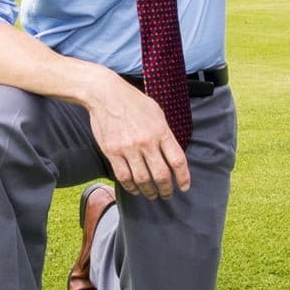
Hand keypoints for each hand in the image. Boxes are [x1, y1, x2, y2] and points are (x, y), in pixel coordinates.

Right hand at [86, 75, 190, 198]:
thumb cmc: (133, 102)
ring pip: (142, 179)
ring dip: (149, 191)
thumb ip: (165, 134)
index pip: (177, 161)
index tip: (184, 187)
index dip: (183, 178)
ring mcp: (128, 148)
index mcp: (161, 131)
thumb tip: (172, 155)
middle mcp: (146, 142)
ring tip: (152, 194)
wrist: (106, 94)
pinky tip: (135, 189)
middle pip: (161, 175)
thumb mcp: (157, 113)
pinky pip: (123, 176)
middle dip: (166, 190)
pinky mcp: (112, 152)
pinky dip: (131, 187)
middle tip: (167, 194)